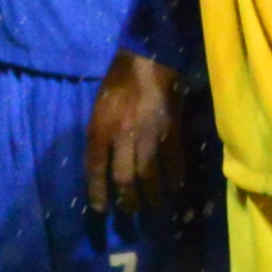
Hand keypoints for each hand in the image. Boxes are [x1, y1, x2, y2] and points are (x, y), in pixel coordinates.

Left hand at [87, 52, 187, 212]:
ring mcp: (148, 134)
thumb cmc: (118, 82)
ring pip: (149, 175)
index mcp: (100, 128)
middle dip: (128, 200)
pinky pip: (173, 161)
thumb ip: (99, 136)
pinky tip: (175, 186)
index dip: (97, 193)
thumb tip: (102, 165)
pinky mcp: (170, 131)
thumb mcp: (98, 109)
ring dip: (151, 195)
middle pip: (124, 178)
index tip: (101, 210)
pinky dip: (175, 177)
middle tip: (131, 211)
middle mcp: (122, 135)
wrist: (147, 60)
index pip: (96, 169)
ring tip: (153, 205)